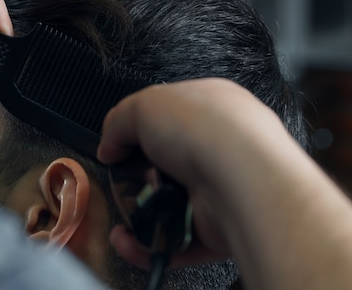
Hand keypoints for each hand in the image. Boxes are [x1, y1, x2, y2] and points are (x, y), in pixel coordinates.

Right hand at [97, 78, 297, 268]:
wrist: (242, 178)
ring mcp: (221, 189)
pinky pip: (177, 241)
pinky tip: (130, 241)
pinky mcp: (219, 228)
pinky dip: (150, 245)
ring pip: (169, 206)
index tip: (116, 146)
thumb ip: (118, 121)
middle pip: (166, 166)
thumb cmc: (206, 130)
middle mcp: (219, 148)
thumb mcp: (144, 104)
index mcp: (209, 107)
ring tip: (122, 217)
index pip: (168, 118)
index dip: (138, 131)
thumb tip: (109, 145)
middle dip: (137, 179)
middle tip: (121, 182)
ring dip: (139, 215)